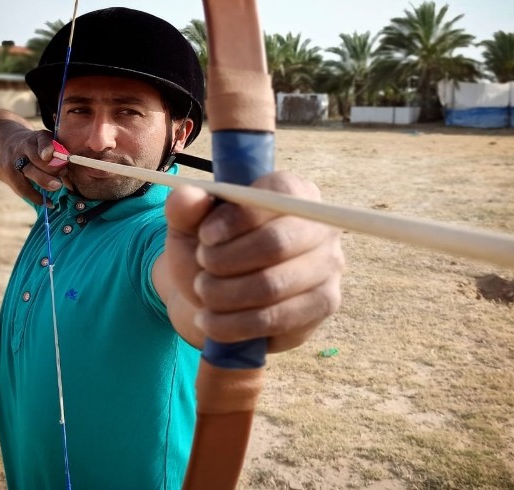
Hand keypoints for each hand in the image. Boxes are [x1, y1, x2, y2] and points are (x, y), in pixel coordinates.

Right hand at [0, 129, 66, 205]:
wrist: (8, 140)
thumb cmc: (38, 146)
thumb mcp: (47, 143)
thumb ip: (59, 155)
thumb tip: (68, 175)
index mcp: (39, 137)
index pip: (42, 140)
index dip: (45, 147)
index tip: (47, 156)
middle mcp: (25, 145)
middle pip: (36, 159)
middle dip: (50, 170)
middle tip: (61, 179)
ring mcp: (15, 157)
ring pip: (29, 172)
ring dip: (44, 181)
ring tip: (57, 187)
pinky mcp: (8, 170)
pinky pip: (21, 187)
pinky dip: (36, 197)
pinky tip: (48, 204)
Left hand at [163, 172, 343, 352]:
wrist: (221, 297)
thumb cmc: (212, 250)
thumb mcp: (189, 224)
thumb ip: (184, 206)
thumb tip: (188, 196)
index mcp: (293, 191)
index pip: (278, 195)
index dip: (238, 217)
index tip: (204, 236)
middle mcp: (321, 225)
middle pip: (277, 243)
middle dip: (227, 259)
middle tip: (201, 266)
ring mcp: (329, 266)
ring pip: (273, 285)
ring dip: (225, 294)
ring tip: (203, 291)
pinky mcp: (324, 304)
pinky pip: (277, 319)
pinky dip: (233, 323)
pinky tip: (209, 320)